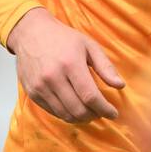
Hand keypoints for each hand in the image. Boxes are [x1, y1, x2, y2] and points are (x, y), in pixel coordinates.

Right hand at [6, 8, 124, 122]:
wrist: (30, 33)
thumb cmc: (63, 38)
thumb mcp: (88, 45)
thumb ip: (105, 66)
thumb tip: (120, 85)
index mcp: (70, 64)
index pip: (90, 96)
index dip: (104, 109)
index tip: (113, 113)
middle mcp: (53, 77)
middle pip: (78, 109)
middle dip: (94, 115)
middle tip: (101, 112)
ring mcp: (40, 87)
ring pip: (65, 114)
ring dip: (81, 118)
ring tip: (90, 112)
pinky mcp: (32, 93)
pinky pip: (53, 112)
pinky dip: (67, 114)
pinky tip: (74, 107)